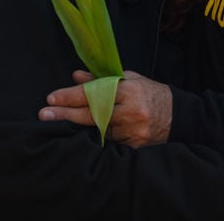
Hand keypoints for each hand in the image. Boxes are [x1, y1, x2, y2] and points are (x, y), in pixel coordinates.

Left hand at [38, 70, 171, 147]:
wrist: (179, 116)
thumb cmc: (150, 93)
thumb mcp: (129, 80)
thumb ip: (102, 79)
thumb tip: (76, 76)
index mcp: (130, 90)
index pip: (95, 93)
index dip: (71, 96)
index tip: (52, 98)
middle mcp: (131, 111)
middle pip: (92, 114)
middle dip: (66, 115)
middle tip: (44, 115)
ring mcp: (133, 131)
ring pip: (99, 130)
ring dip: (79, 128)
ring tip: (60, 124)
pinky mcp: (135, 147)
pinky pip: (110, 143)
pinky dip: (97, 138)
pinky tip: (85, 137)